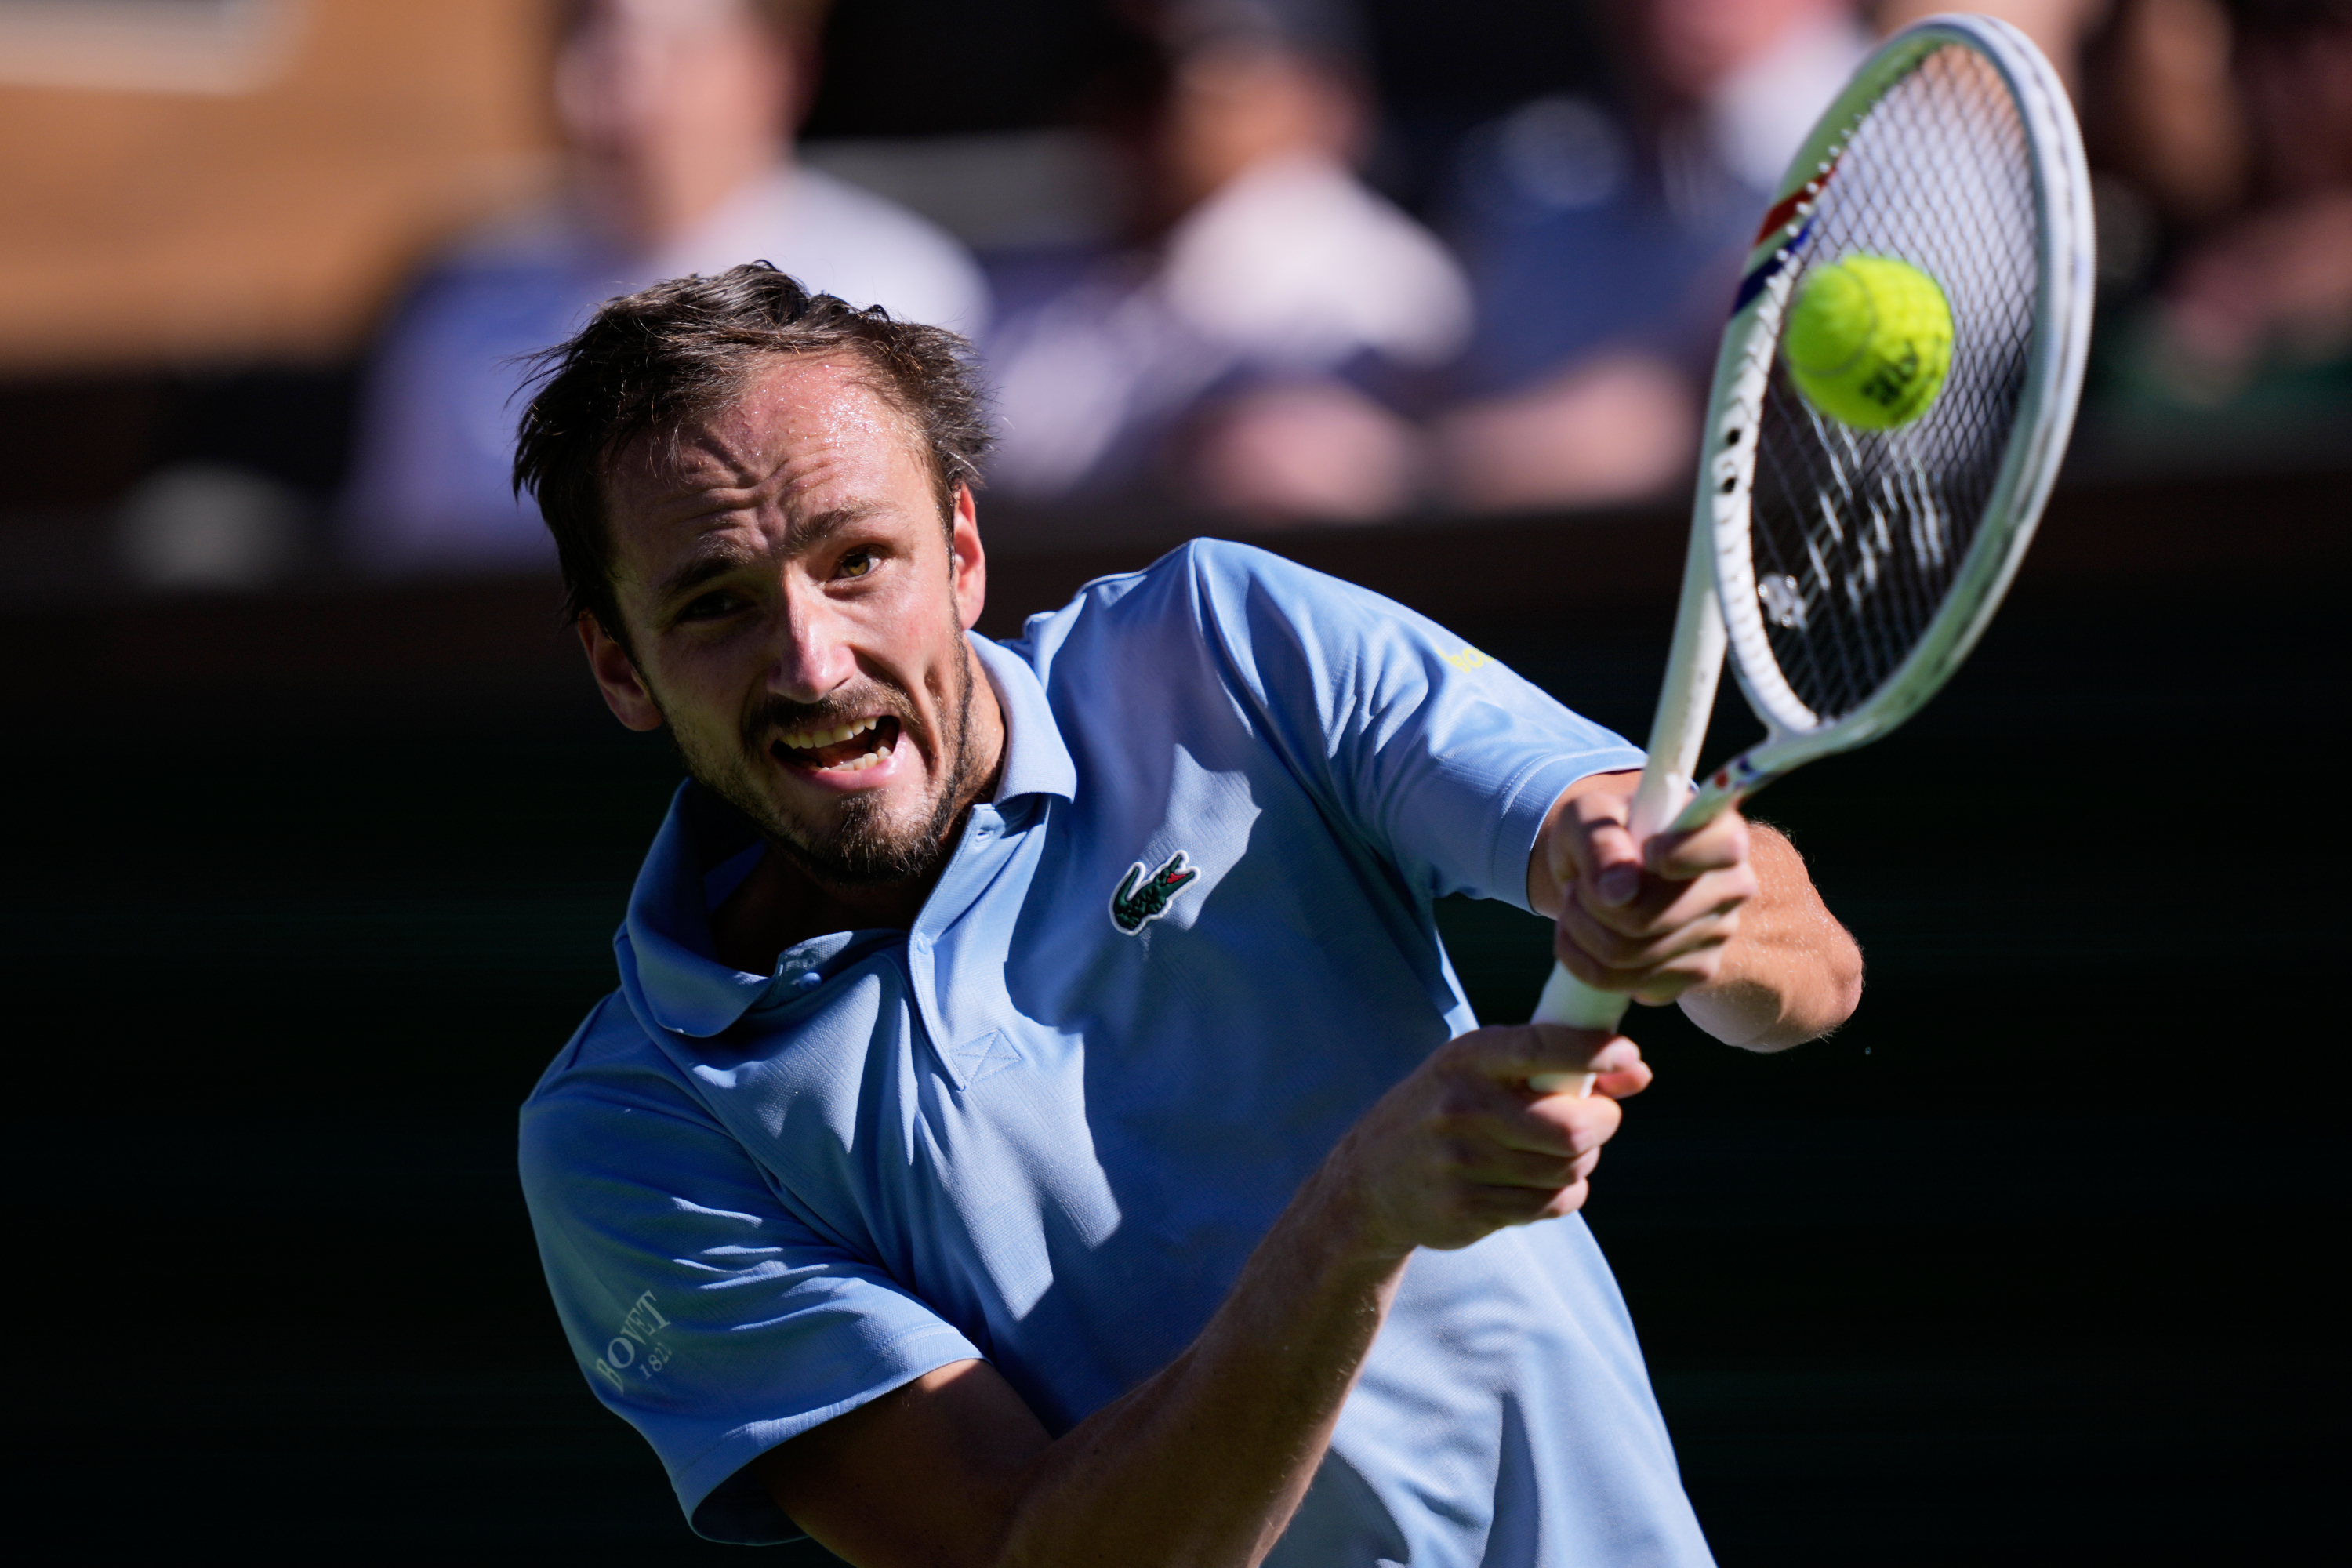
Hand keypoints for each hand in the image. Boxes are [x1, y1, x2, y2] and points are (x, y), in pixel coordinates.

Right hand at [1318, 1024, 1651, 1256]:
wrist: (1370, 1181)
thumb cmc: (1441, 1110)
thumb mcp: (1479, 1070)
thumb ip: (1554, 1064)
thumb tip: (1639, 1071)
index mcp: (1466, 1059)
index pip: (1541, 1048)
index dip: (1594, 1052)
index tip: (1628, 1056)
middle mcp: (1462, 1108)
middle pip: (1569, 1128)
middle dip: (1602, 1123)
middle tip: (1600, 1117)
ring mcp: (1463, 1164)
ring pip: (1567, 1169)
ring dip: (1582, 1160)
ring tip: (1564, 1149)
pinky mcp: (1469, 1210)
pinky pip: (1551, 1204)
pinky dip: (1565, 1193)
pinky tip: (1543, 1180)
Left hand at [1537, 772, 1759, 1006]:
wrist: (1598, 871)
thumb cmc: (1599, 833)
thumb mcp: (1586, 817)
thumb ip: (1599, 841)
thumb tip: (1618, 892)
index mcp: (1718, 831)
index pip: (1725, 847)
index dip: (1676, 854)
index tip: (1643, 852)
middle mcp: (1731, 885)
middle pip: (1652, 917)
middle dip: (1592, 905)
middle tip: (1576, 886)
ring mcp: (1719, 933)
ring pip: (1633, 955)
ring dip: (1582, 933)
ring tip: (1576, 907)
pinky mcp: (1697, 970)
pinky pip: (1634, 985)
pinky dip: (1589, 965)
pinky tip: (1587, 938)